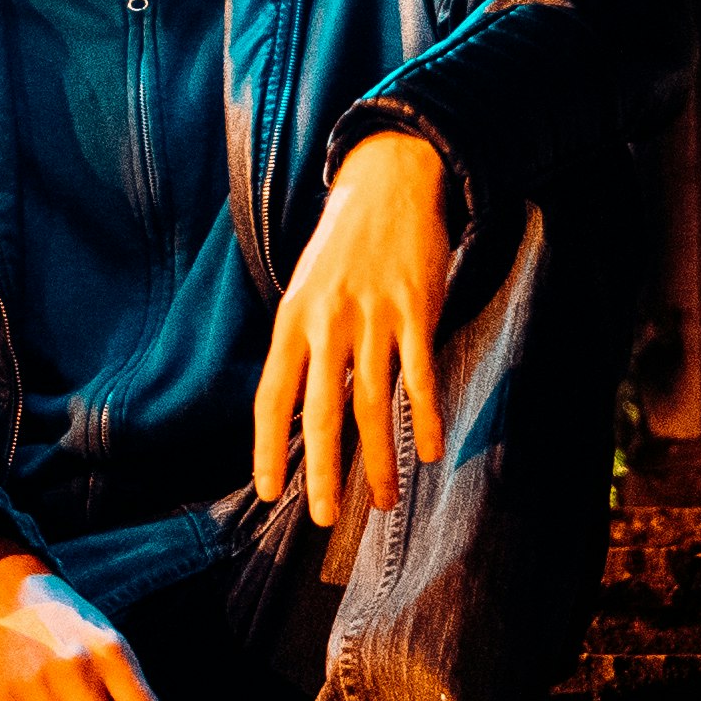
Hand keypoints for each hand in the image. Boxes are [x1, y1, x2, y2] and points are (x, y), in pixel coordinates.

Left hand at [260, 130, 455, 556]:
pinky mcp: (415, 311)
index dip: (270, 448)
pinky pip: (420, 376)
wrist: (391, 182)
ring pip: (374, 404)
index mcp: (292, 319)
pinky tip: (429, 450)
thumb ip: (302, 341)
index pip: (273, 397)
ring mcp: (373, 317)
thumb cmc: (345, 243)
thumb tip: (296, 405)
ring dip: (380, 459)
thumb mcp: (306, 286)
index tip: (271, 490)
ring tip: (386, 500)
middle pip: (322, 412)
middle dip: (324, 472)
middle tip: (328, 518)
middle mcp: (328, 322)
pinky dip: (425, 417)